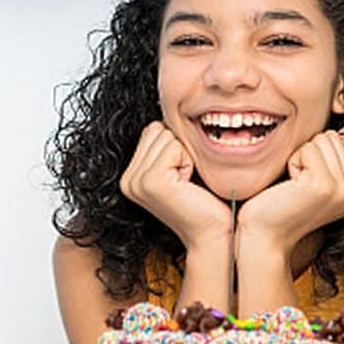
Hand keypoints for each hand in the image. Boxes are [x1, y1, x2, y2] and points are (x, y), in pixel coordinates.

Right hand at [119, 121, 233, 249]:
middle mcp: (128, 179)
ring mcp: (136, 181)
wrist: (215, 234)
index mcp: (131, 176)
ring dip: (186, 155)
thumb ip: (169, 145)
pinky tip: (190, 184)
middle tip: (188, 180)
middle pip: (158, 129)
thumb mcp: (182, 168)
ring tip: (189, 183)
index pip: (153, 130)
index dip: (177, 145)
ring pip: (166, 135)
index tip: (184, 176)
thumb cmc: (207, 203)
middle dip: (180, 148)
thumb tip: (172, 108)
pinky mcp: (151, 182)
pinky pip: (174, 147)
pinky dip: (189, 161)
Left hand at [236, 126, 343, 262]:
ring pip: (322, 140)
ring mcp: (342, 189)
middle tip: (301, 183)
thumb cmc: (284, 206)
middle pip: (335, 138)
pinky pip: (308, 148)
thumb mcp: (320, 182)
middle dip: (311, 153)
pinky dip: (293, 161)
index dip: (321, 153)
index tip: (310, 180)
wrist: (266, 236)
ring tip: (296, 184)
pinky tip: (291, 184)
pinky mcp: (323, 185)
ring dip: (301, 156)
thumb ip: (337, 159)